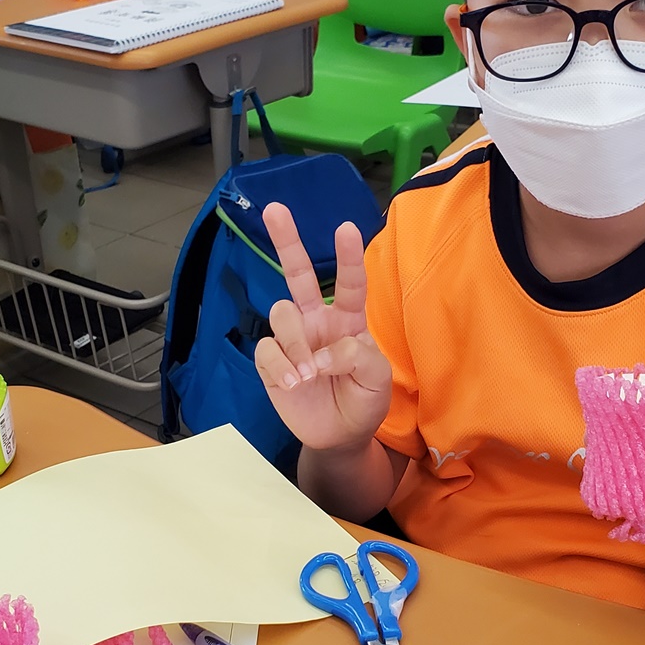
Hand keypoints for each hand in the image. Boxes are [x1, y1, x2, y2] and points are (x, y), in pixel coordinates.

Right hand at [254, 203, 390, 451]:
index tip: (344, 228)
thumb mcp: (377, 379)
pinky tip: (294, 384)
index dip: (347, 257)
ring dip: (294, 343)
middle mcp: (316, 321)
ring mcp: (292, 339)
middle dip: (286, 240)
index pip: (349, 283)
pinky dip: (280, 366)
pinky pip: (266, 349)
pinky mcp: (271, 361)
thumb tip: (322, 353)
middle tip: (274, 209)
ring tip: (308, 374)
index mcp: (348, 320)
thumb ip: (358, 356)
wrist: (339, 436)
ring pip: (281, 314)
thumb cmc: (363, 400)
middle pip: (298, 273)